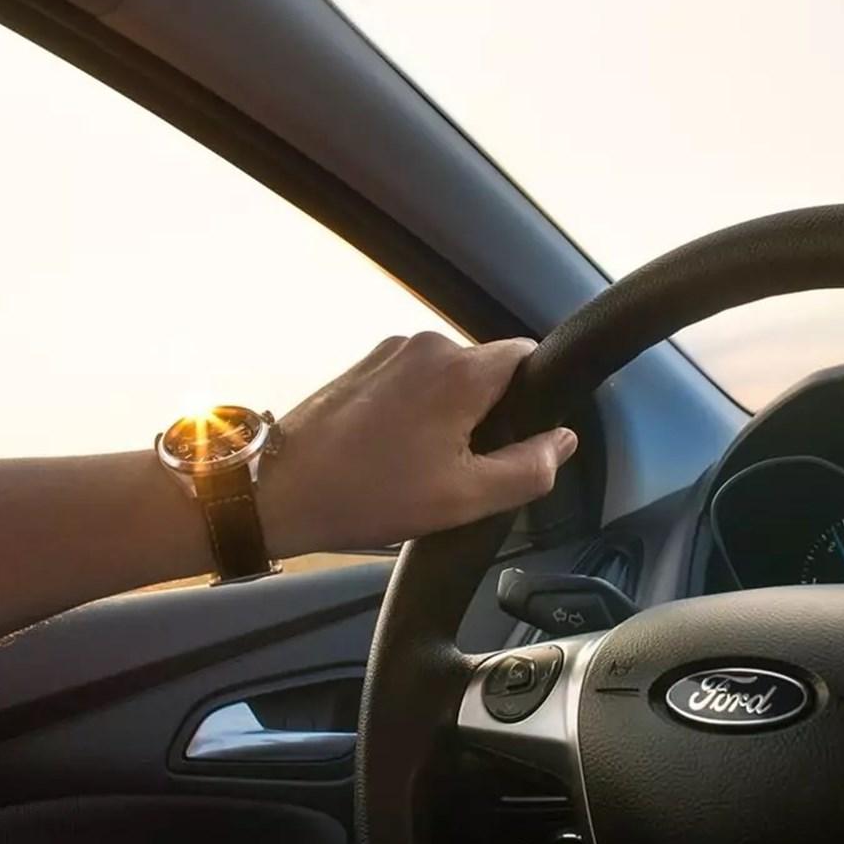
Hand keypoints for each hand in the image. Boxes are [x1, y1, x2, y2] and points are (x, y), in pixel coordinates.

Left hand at [261, 333, 577, 555]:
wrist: (280, 489)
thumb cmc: (369, 494)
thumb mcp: (466, 498)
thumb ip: (529, 467)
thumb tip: (564, 440)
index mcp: (462, 370)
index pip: (529, 356)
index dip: (534, 398)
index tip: (517, 439)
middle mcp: (429, 345)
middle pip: (487, 370)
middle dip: (488, 413)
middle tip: (464, 467)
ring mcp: (390, 352)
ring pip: (448, 378)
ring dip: (449, 414)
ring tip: (421, 464)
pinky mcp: (363, 365)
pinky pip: (412, 381)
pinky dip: (415, 411)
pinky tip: (394, 453)